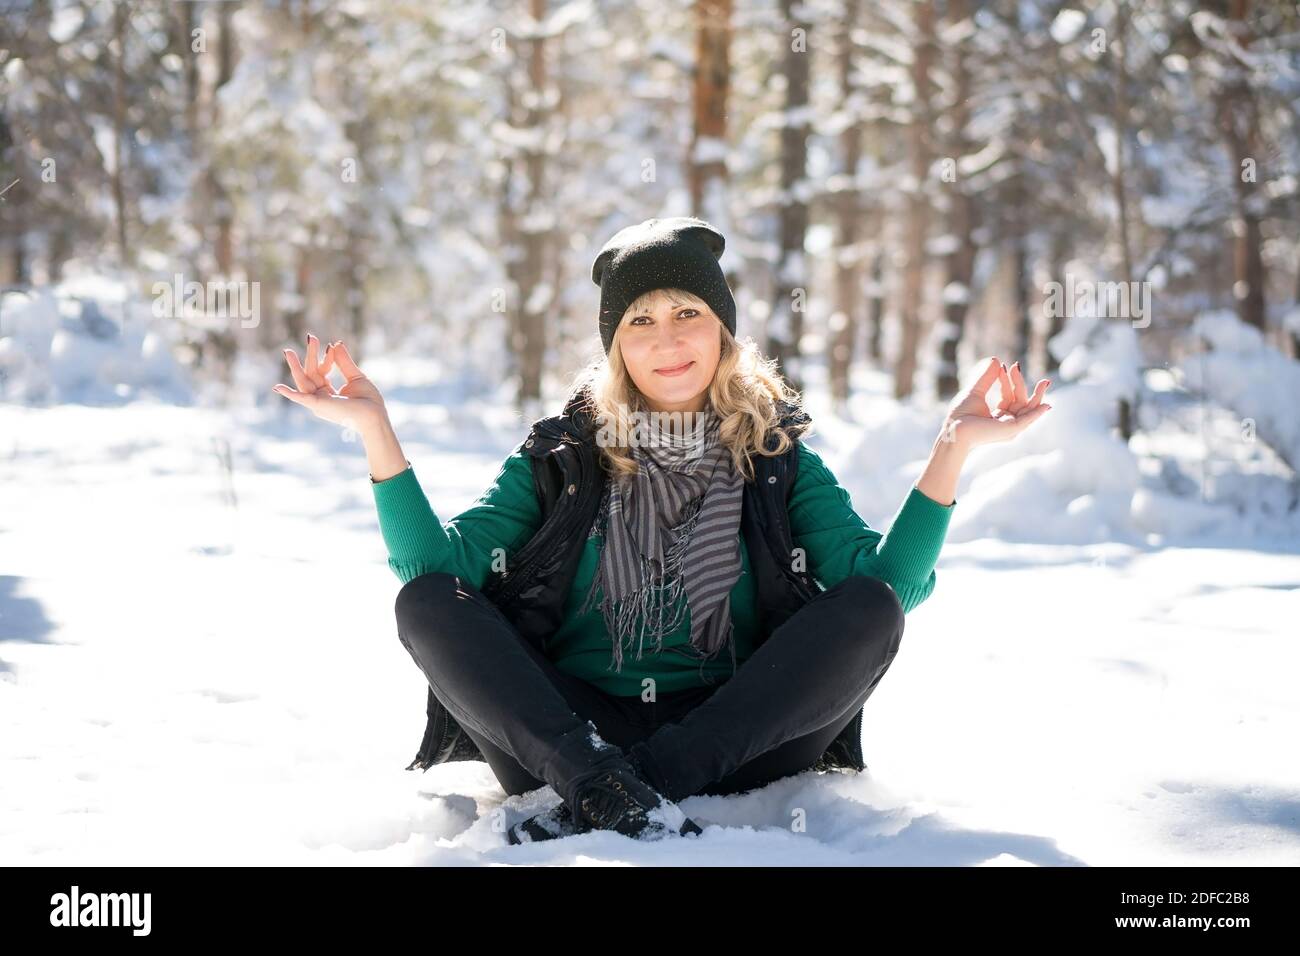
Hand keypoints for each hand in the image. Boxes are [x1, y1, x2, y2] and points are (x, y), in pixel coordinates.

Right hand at [272, 333, 387, 432]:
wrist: (375, 415)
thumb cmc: (368, 400)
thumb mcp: (355, 376)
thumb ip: (343, 361)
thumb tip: (336, 343)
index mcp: (327, 392)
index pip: (321, 371)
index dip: (326, 358)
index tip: (331, 346)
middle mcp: (320, 398)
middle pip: (310, 373)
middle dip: (309, 355)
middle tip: (310, 337)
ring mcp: (319, 402)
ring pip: (303, 381)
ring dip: (295, 367)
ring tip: (288, 352)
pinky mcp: (320, 405)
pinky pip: (302, 399)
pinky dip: (290, 394)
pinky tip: (277, 388)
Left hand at [939, 356, 1051, 449]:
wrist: (954, 429)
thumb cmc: (961, 415)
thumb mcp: (976, 391)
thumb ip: (987, 377)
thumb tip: (995, 360)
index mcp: (999, 416)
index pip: (1009, 396)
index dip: (1008, 381)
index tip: (1003, 366)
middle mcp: (1006, 423)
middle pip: (1021, 402)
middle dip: (1021, 384)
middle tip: (1017, 366)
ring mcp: (1010, 428)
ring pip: (1028, 409)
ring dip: (1037, 395)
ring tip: (1045, 382)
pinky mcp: (1011, 430)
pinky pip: (1028, 420)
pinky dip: (1038, 413)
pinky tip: (1046, 405)